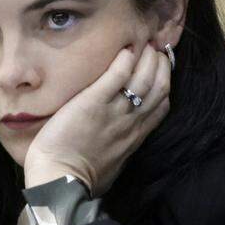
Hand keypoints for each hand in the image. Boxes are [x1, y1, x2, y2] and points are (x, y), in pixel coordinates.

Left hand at [23, 44, 170, 195]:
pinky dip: (124, 61)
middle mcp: (130, 123)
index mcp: (134, 137)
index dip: (164, 83)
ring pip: (143, 79)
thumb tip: (115, 144)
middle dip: (161, 65)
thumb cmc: (78, 178)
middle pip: (158, 87)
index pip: (161, 105)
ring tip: (143, 43)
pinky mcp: (93, 103)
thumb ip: (117, 148)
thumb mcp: (110, 164)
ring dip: (147, 58)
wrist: (60, 181)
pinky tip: (126, 50)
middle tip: (155, 48)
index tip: (161, 69)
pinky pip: (116, 77)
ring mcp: (114, 113)